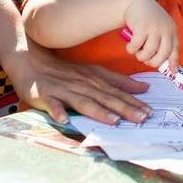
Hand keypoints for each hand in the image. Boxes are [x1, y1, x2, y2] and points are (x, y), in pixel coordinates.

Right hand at [3, 40, 151, 125]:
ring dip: (99, 111)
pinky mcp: (46, 95)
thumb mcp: (94, 72)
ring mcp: (64, 90)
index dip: (134, 102)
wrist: (32, 61)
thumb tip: (144, 88)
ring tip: (113, 121)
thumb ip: (118, 81)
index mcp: (95, 79)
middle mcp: (83, 84)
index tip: (150, 112)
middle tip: (142, 118)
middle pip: (106, 97)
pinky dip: (58, 112)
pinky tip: (64, 120)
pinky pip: (53, 104)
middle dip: (125, 108)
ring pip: (85, 101)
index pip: (118, 92)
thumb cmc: (66, 71)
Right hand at [123, 0, 178, 69]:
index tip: (173, 72)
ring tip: (136, 51)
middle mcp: (166, 29)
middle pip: (163, 55)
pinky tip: (129, 45)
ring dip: (140, 56)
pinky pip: (136, 47)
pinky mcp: (142, 27)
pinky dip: (131, 49)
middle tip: (145, 59)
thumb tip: (169, 66)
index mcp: (172, 29)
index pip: (175, 49)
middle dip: (153, 62)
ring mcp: (154, 28)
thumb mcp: (159, 28)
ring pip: (149, 53)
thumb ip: (163, 43)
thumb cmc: (147, 19)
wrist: (135, 1)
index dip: (173, 61)